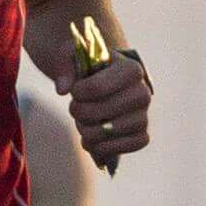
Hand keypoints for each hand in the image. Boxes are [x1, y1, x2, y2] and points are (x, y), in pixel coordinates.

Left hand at [64, 46, 153, 164]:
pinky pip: (123, 148)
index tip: (74, 90)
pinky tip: (91, 141)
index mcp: (130, 68)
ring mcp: (144, 116)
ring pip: (111, 131)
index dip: (78, 92)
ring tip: (82, 124)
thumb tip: (62, 89)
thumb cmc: (90, 69)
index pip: (97, 87)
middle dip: (80, 112)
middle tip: (75, 108)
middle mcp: (143, 92)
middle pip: (102, 111)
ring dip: (88, 132)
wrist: (106, 85)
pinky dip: (103, 148)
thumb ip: (65, 65)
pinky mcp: (141, 136)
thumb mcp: (75, 56)